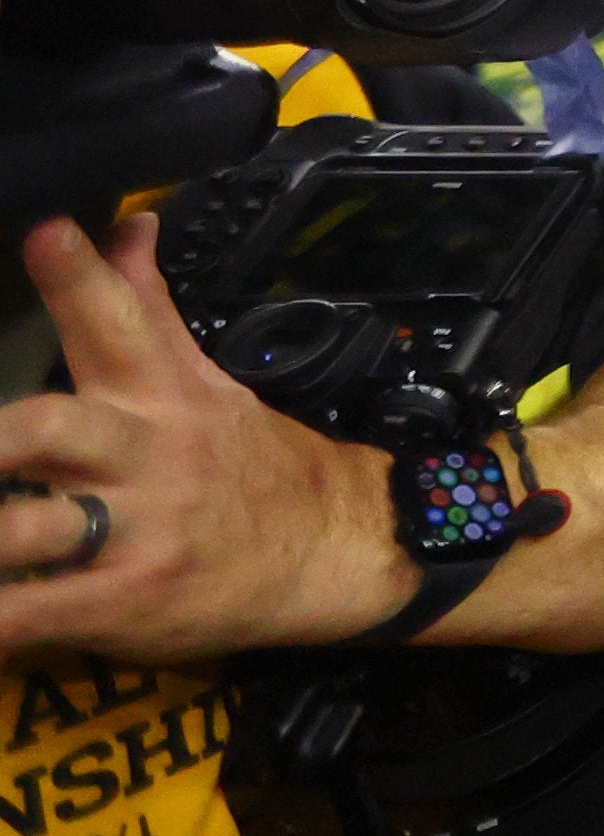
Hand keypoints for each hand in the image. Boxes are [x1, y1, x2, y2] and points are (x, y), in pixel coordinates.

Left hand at [0, 211, 405, 660]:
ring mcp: (136, 532)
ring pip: (32, 529)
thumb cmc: (250, 463)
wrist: (336, 548)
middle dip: (0, 436)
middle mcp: (142, 455)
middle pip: (55, 428)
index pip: (119, 322)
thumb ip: (146, 307)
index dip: (77, 278)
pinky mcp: (128, 603)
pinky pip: (41, 613)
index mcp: (160, 395)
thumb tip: (126, 222)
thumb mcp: (203, 381)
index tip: (45, 231)